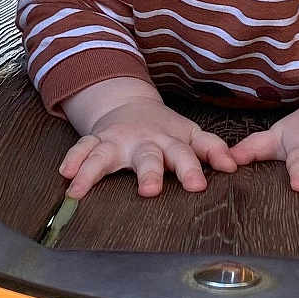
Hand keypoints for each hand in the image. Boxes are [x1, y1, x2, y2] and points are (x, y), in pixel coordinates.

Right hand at [59, 86, 236, 198]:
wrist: (129, 107)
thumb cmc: (166, 131)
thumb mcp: (191, 135)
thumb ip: (212, 149)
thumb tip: (234, 166)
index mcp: (171, 141)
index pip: (186, 154)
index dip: (192, 168)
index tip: (198, 186)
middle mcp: (144, 141)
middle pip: (148, 156)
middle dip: (149, 172)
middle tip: (150, 190)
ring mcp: (118, 141)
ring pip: (106, 154)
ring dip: (93, 170)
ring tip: (79, 188)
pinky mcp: (97, 141)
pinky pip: (82, 148)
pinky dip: (73, 159)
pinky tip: (65, 174)